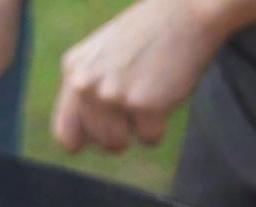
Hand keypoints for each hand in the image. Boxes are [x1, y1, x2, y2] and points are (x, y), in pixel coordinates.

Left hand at [52, 0, 231, 154]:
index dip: (87, 138)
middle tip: (137, 96)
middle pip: (96, 140)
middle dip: (119, 130)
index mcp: (73, 70)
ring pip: (117, 144)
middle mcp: (85, 83)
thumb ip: (84, 91)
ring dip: (137, 129)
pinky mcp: (142, 104)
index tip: (104, 130)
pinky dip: (160, 124)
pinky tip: (165, 93)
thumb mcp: (102, 55)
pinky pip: (149, 138)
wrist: (191, 8)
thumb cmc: (148, 36)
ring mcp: (112, 94)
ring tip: (149, 93)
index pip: (65, 132)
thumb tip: (73, 144)